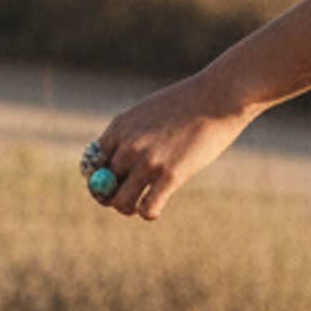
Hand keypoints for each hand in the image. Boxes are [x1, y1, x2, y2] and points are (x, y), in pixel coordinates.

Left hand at [87, 74, 255, 221]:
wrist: (219, 97)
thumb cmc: (188, 102)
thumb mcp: (149, 112)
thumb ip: (132, 134)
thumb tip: (121, 160)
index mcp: (119, 128)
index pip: (92, 164)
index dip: (100, 178)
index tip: (113, 183)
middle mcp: (128, 146)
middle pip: (103, 186)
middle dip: (113, 195)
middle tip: (130, 196)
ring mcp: (148, 162)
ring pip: (121, 202)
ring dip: (129, 208)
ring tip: (143, 203)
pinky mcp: (170, 175)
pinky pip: (147, 209)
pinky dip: (149, 213)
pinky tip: (158, 206)